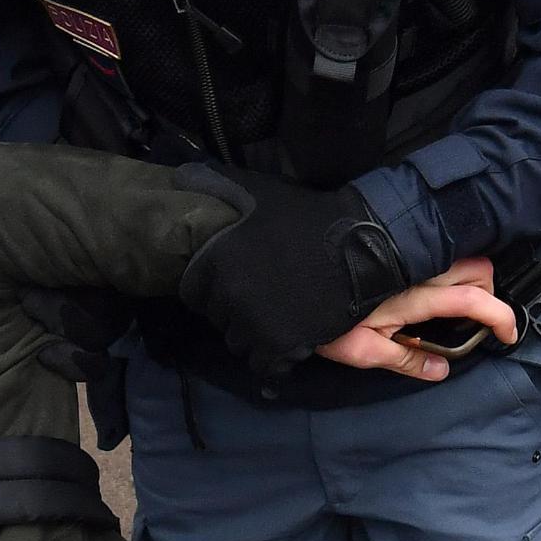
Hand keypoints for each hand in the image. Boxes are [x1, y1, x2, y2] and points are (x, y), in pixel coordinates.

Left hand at [175, 168, 411, 371]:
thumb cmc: (309, 218)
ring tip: (277, 315)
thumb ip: (217, 186)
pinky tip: (288, 337)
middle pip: (218, 319)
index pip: (194, 293)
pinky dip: (274, 356)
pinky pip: (263, 364)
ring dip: (254, 334)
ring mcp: (254, 323)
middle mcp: (228, 294)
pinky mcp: (281, 344)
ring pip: (239, 342)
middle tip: (262, 296)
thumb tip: (180, 176)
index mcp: (215, 260)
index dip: (214, 289)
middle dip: (235, 310)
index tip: (236, 283)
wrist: (361, 247)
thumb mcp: (258, 191)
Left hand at [318, 258, 517, 381]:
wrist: (295, 278)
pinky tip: (436, 291)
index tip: (507, 336)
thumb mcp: (363, 350)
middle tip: (477, 321)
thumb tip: (441, 369)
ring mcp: (411, 258)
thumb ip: (406, 360)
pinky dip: (451, 271)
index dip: (501, 319)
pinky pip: (440, 254)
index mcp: (416, 298)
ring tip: (458, 307)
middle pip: (479, 271)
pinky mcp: (398, 251)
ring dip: (472, 281)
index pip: (475, 302)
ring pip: (462, 258)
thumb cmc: (326, 317)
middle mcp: (420, 271)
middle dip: (489, 295)